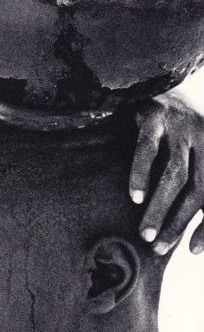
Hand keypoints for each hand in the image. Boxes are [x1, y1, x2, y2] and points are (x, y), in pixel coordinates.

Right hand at [129, 91, 203, 254]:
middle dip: (179, 222)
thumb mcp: (193, 151)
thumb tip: (193, 235)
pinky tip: (134, 196)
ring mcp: (181, 126)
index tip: (192, 251)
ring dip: (159, 208)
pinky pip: (147, 150)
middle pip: (199, 189)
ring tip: (144, 233)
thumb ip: (194, 181)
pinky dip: (141, 175)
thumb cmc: (175, 128)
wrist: (157, 80)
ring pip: (174, 175)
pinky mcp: (155, 116)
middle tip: (159, 247)